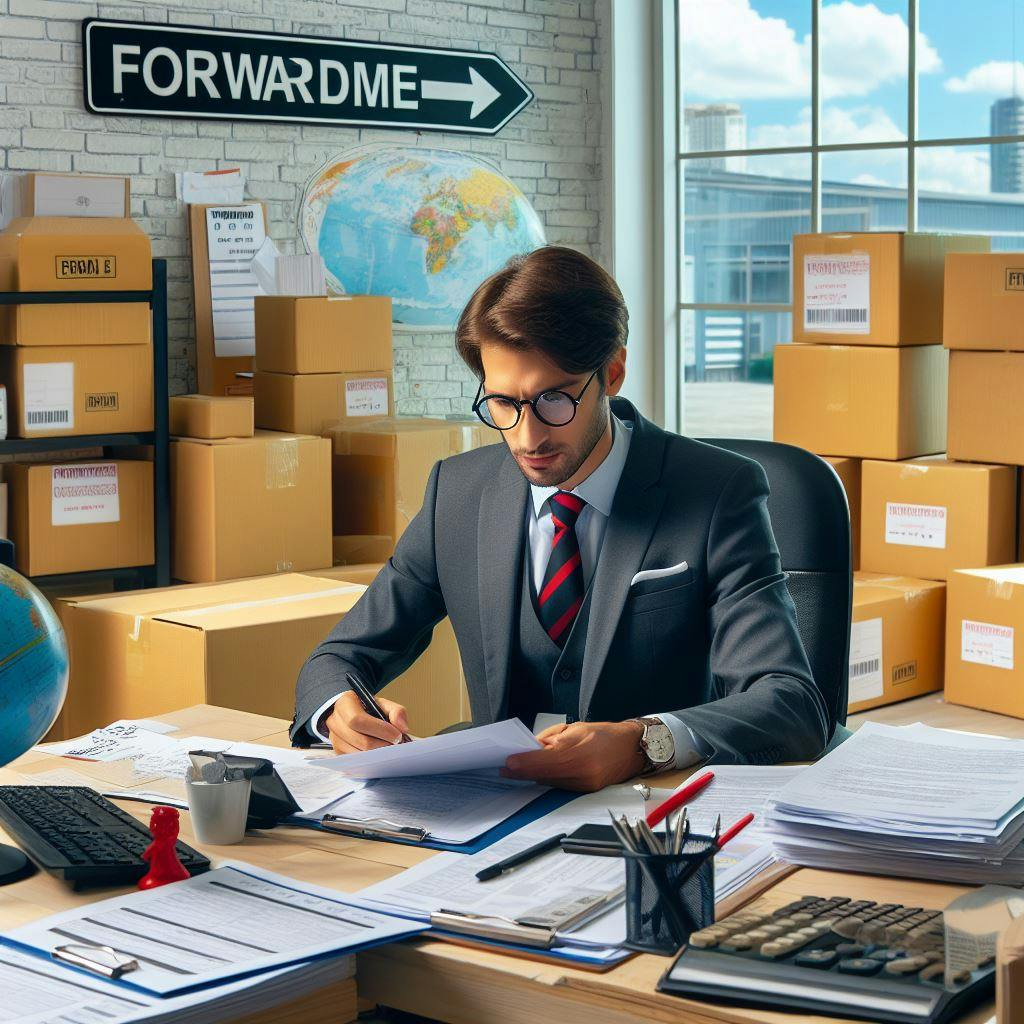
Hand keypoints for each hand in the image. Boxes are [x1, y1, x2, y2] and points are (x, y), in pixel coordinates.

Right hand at [323, 690, 409, 753]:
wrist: (354, 713)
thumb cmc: (369, 709)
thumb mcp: (384, 704)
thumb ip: (397, 712)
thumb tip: (402, 728)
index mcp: (344, 703)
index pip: (357, 719)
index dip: (379, 729)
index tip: (397, 735)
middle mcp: (334, 721)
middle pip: (358, 739)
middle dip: (380, 745)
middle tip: (396, 745)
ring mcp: (334, 738)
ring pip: (356, 753)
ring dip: (376, 755)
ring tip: (389, 749)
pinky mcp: (338, 752)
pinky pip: (355, 761)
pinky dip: (370, 760)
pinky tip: (380, 754)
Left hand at [501, 721, 646, 791]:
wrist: (631, 749)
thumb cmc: (605, 734)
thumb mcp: (574, 729)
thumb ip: (550, 740)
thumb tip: (529, 748)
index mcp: (579, 754)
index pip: (544, 761)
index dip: (523, 763)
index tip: (507, 763)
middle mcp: (582, 774)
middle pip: (544, 775)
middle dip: (523, 771)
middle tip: (505, 768)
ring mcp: (585, 785)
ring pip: (550, 782)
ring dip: (533, 776)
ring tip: (517, 769)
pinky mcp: (586, 791)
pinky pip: (560, 785)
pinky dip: (547, 779)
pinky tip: (537, 773)